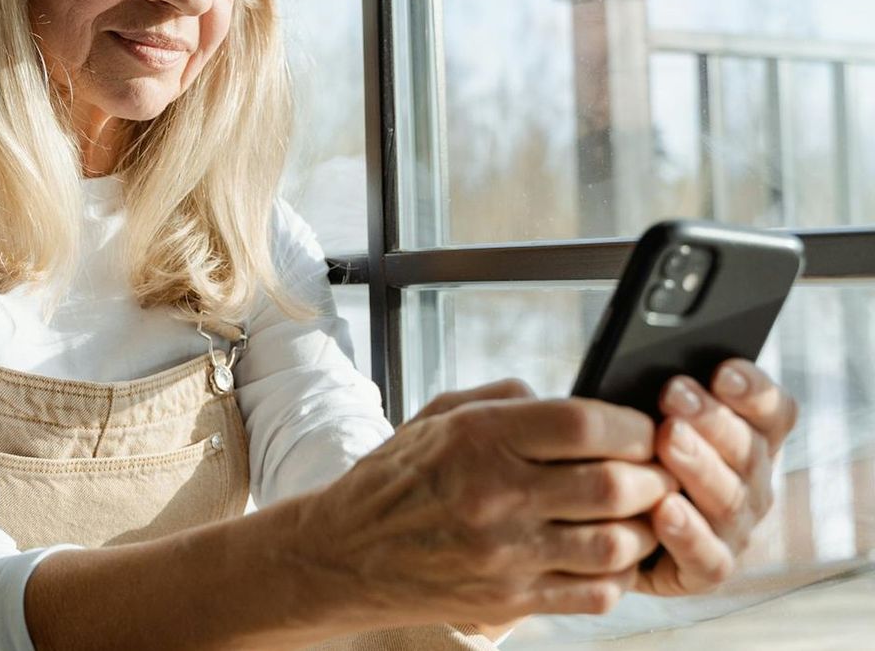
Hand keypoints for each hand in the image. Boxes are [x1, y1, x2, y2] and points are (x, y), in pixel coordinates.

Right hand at [294, 380, 676, 629]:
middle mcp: (494, 495)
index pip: (585, 423)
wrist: (344, 553)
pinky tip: (609, 557)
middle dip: (652, 477)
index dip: (632, 424)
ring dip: (642, 529)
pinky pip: (593, 593)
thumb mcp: (439, 416)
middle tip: (657, 472)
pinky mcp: (507, 601)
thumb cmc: (395, 480)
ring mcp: (503, 554)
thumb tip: (576, 402)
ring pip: (614, 544)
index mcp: (479, 438)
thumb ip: (509, 401)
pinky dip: (617, 575)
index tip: (644, 429)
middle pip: (612, 484)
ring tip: (640, 515)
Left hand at [636, 359, 798, 595]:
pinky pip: (707, 556)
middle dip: (711, 419)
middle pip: (749, 450)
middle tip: (673, 393)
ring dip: (698, 466)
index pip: (773, 412)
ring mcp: (734, 530)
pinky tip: (664, 509)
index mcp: (749, 441)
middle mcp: (751, 485)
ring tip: (667, 439)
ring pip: (729, 499)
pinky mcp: (706, 570)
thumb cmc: (624, 457)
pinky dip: (687, 532)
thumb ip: (659, 400)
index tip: (721, 369)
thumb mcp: (640, 420)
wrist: (597, 528)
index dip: (753, 390)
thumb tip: (654, 368)